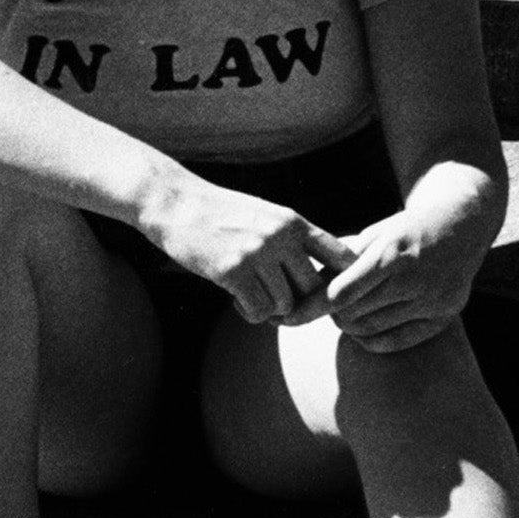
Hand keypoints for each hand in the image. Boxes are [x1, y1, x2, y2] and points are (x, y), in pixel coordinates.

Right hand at [139, 175, 356, 324]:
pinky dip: (251, 314)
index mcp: (294, 222)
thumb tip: (323, 277)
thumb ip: (293, 240)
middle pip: (314, 289)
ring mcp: (257, 253)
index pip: (341, 256)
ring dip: (271, 311)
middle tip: (280, 307)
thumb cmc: (222, 213)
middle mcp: (281, 236)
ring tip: (253, 300)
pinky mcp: (233, 270)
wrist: (176, 203)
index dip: (342, 280)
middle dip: (300, 305)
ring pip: (286, 304)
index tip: (327, 294)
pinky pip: (260, 309)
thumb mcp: (266, 215)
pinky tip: (237, 302)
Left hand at [302, 204, 487, 352]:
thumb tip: (306, 291)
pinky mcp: (443, 318)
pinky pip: (395, 341)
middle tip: (325, 307)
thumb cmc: (405, 232)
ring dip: (349, 326)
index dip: (313, 305)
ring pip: (370, 330)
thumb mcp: (373, 235)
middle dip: (331, 313)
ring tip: (345, 314)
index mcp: (391, 252)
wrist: (460, 228)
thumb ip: (341, 262)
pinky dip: (371, 339)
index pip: (341, 292)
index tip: (291, 314)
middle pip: (353, 313)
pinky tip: (364, 328)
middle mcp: (414, 278)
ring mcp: (432, 301)